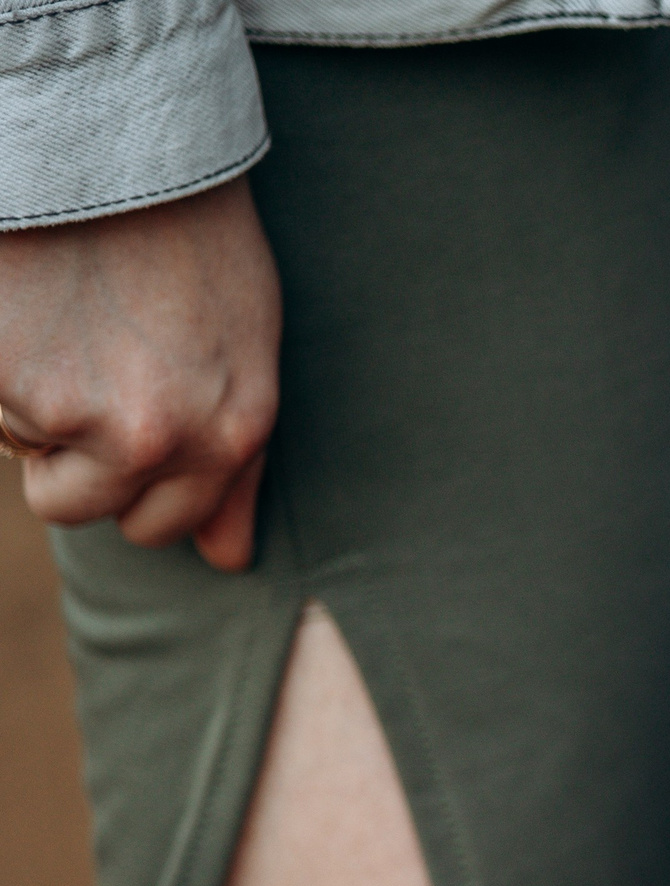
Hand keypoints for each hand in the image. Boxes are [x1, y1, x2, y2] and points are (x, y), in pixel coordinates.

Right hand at [0, 178, 280, 570]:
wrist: (117, 141)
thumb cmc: (190, 235)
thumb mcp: (246, 350)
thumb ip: (234, 461)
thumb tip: (226, 560)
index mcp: (234, 431)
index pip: (168, 525)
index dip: (135, 486)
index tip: (120, 437)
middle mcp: (160, 438)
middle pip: (85, 510)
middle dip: (71, 461)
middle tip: (77, 374)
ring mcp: (76, 413)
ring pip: (25, 457)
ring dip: (27, 410)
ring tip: (58, 325)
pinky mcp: (4, 382)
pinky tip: (26, 306)